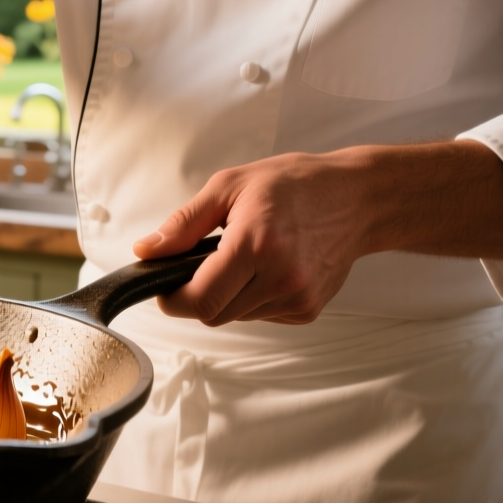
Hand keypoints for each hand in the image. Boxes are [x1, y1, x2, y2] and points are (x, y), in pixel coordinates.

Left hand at [132, 142, 502, 325]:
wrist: (357, 199)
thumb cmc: (295, 185)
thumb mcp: (230, 187)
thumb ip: (183, 224)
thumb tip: (146, 251)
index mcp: (256, 244)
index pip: (199, 299)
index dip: (172, 299)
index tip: (164, 286)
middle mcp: (280, 278)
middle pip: (213, 314)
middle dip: (197, 294)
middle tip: (204, 262)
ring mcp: (297, 298)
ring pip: (236, 317)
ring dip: (227, 296)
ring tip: (244, 258)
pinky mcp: (308, 309)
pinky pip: (261, 316)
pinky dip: (252, 299)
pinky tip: (266, 269)